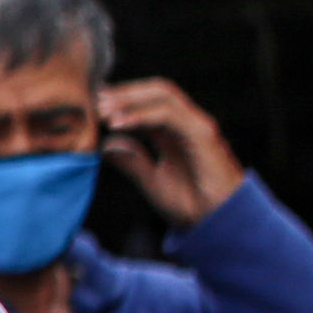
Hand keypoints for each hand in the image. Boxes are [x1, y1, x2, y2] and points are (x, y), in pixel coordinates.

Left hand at [97, 78, 240, 224]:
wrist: (218, 222)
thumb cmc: (192, 204)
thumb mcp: (153, 182)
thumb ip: (133, 162)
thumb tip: (106, 145)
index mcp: (175, 132)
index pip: (148, 103)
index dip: (122, 99)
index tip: (94, 104)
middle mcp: (187, 123)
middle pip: (156, 91)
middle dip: (125, 92)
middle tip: (95, 101)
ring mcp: (197, 126)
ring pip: (163, 96)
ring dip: (130, 99)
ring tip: (104, 111)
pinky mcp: (202, 134)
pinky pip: (170, 115)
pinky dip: (142, 115)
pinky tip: (119, 124)